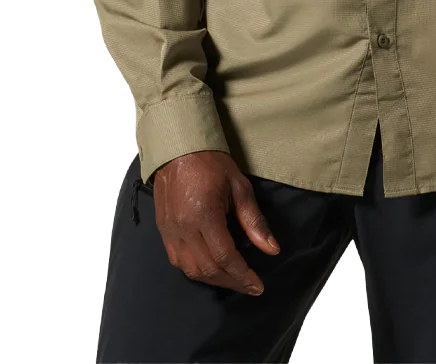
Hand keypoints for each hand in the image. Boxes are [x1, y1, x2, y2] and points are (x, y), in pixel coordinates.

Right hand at [152, 150, 280, 295]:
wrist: (177, 149)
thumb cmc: (211, 163)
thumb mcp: (239, 186)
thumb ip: (254, 220)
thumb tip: (272, 249)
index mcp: (204, 215)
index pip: (225, 257)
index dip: (243, 275)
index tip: (258, 286)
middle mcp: (184, 229)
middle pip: (208, 269)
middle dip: (232, 282)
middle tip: (249, 286)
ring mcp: (170, 232)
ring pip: (191, 270)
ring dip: (214, 280)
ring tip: (233, 280)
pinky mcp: (163, 232)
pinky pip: (178, 262)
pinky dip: (195, 271)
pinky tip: (210, 269)